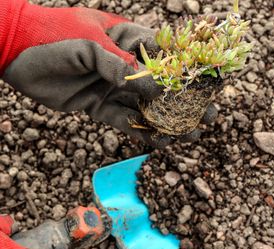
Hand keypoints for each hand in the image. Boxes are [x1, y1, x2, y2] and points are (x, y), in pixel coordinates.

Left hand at [0, 0, 216, 147]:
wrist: (14, 55)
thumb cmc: (52, 37)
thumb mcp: (89, 45)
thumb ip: (122, 67)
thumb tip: (156, 90)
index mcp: (127, 41)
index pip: (166, 56)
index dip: (189, 73)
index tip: (210, 88)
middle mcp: (124, 66)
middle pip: (162, 86)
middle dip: (185, 103)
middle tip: (206, 118)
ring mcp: (112, 88)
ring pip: (145, 107)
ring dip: (167, 122)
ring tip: (188, 136)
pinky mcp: (98, 107)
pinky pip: (124, 121)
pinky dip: (140, 132)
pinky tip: (158, 142)